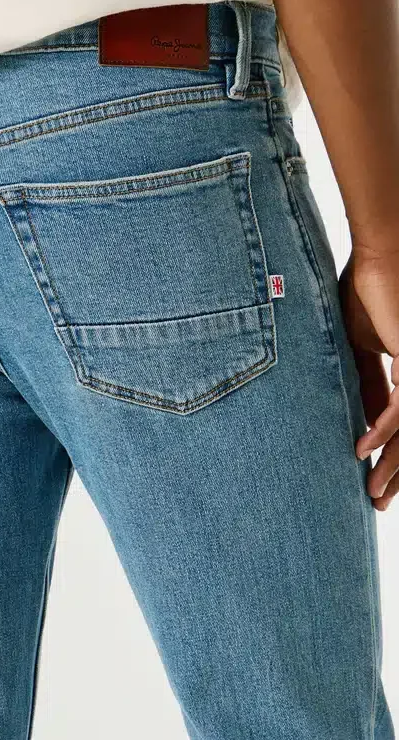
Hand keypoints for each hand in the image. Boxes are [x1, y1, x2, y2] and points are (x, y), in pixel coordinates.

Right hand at [339, 246, 398, 509]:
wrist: (384, 252)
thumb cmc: (368, 289)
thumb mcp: (360, 345)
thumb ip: (368, 383)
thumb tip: (366, 422)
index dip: (391, 455)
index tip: (374, 478)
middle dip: (397, 473)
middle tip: (378, 501)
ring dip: (394, 464)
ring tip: (375, 492)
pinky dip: (385, 430)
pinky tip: (366, 447)